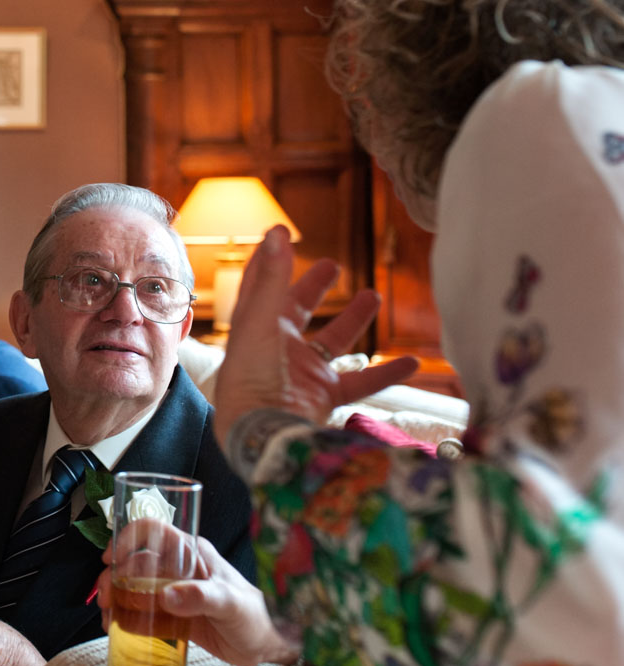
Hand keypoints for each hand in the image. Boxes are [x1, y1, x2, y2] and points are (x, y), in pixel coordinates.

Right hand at [96, 523, 295, 665]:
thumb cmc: (256, 615)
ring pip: (135, 585)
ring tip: (107, 616)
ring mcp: (175, 591)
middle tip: (106, 597)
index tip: (111, 558)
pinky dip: (127, 616)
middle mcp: (179, 567)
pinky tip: (119, 627)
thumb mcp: (230, 603)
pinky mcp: (174, 614)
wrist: (267, 645)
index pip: (153, 531)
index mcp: (193, 553)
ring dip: (116, 596)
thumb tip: (167, 595)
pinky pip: (143, 610)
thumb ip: (202, 597)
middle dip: (114, 576)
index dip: (128, 538)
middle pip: (136, 561)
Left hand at [212, 225, 420, 450]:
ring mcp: (301, 372)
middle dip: (312, 287)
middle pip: (296, 311)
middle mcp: (277, 348)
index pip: (261, 285)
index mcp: (255, 326)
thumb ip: (273, 278)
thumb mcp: (262, 321)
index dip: (270, 260)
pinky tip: (412, 363)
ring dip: (353, 321)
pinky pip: (360, 382)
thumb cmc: (252, 377)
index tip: (281, 234)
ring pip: (332, 342)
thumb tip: (278, 232)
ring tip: (374, 296)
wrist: (261, 433)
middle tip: (331, 265)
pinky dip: (385, 374)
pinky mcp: (323, 396)